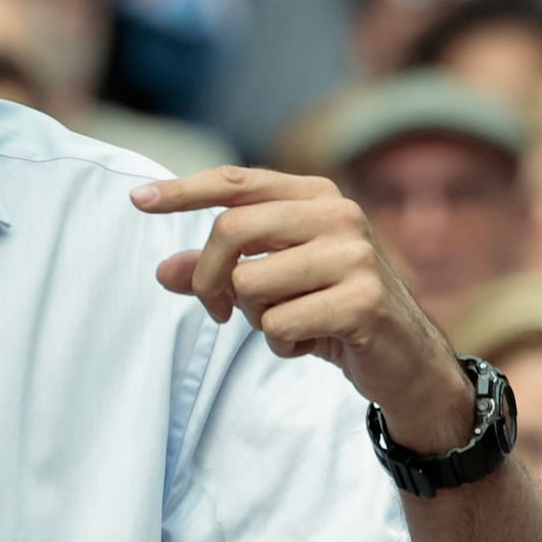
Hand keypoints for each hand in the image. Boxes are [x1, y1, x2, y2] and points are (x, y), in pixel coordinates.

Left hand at [135, 172, 463, 449]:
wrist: (404, 359)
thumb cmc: (332, 311)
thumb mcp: (272, 287)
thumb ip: (220, 273)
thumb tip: (164, 271)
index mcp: (316, 196)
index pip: (237, 182)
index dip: (184, 191)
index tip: (137, 200)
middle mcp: (338, 214)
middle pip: (232, 231)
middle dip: (209, 279)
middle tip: (214, 310)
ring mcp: (353, 255)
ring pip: (250, 285)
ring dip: (256, 318)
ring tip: (291, 324)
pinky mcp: (361, 299)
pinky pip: (278, 324)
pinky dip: (283, 343)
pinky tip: (313, 342)